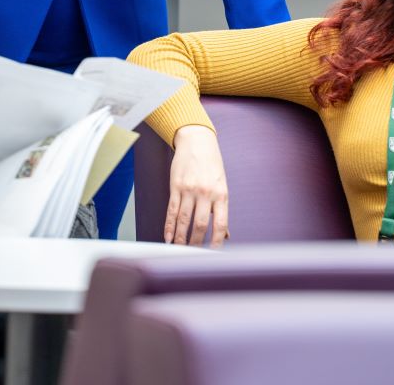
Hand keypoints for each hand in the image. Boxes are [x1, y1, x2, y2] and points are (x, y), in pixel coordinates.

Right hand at [165, 125, 228, 246]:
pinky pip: (171, 210)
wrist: (197, 141)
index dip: (216, 242)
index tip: (213, 254)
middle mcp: (205, 193)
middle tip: (193, 254)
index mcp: (221, 194)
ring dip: (181, 238)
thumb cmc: (212, 164)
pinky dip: (169, 226)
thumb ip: (221, 209)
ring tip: (179, 250)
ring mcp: (189, 189)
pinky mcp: (176, 186)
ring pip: (184, 220)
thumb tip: (225, 234)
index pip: (220, 224)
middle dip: (196, 243)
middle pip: (200, 225)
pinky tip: (168, 237)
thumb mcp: (221, 185)